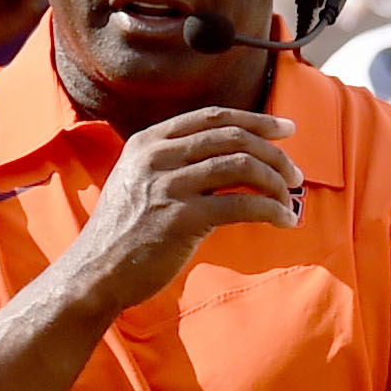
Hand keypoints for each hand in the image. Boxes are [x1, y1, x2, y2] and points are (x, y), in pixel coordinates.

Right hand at [61, 107, 301, 319]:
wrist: (95, 273)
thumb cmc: (122, 233)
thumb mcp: (137, 181)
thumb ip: (173, 163)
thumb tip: (229, 159)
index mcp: (148, 142)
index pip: (213, 117)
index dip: (255, 120)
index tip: (284, 129)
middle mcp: (157, 157)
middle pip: (233, 137)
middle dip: (273, 152)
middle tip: (295, 171)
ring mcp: (169, 186)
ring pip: (241, 166)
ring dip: (275, 180)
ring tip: (290, 197)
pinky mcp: (182, 218)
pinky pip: (241, 205)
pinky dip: (270, 210)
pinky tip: (283, 220)